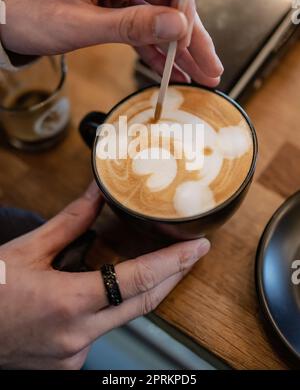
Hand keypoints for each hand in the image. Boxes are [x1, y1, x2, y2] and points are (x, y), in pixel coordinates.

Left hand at [0, 0, 222, 85]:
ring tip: (199, 74)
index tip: (189, 32)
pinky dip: (155, 47)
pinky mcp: (112, 3)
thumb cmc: (26, 9)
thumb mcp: (79, 23)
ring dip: (178, 46)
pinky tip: (172, 68)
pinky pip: (141, 24)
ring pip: (159, 14)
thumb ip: (130, 25)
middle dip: (190, 33)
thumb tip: (178, 27)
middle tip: (210, 65)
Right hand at [0, 182, 209, 368]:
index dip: (174, 262)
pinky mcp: (67, 365)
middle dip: (173, 277)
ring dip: (141, 292)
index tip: (199, 248)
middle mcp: (77, 337)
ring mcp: (73, 356)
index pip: (138, 281)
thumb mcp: (27, 251)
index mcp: (68, 303)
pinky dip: (109, 309)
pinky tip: (103, 292)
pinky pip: (100, 332)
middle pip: (144, 304)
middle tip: (192, 253)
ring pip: (123, 319)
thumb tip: (96, 194)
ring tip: (155, 266)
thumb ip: (69, 223)